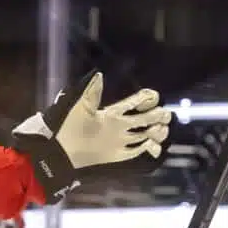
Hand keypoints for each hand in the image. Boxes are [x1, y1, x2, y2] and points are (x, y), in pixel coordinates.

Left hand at [12, 72, 169, 201]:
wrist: (64, 150)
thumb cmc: (70, 126)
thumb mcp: (81, 105)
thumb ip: (92, 91)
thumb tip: (99, 74)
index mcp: (114, 112)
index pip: (137, 102)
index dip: (148, 98)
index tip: (152, 99)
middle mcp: (121, 125)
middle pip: (148, 117)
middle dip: (159, 115)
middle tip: (163, 115)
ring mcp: (122, 139)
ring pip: (148, 133)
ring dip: (158, 131)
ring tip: (157, 131)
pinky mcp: (121, 153)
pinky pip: (142, 150)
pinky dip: (152, 148)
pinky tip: (153, 147)